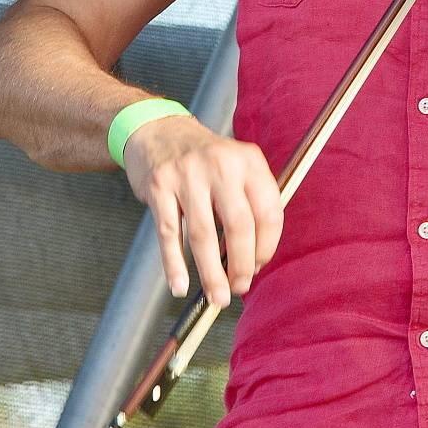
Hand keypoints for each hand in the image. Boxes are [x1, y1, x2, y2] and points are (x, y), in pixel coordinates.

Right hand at [122, 114, 283, 307]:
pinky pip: (168, 233)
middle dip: (241, 265)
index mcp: (248, 160)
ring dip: (211, 273)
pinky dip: (174, 265)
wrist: (159, 130)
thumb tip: (255, 257)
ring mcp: (187, 174)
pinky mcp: (159, 186)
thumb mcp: (237, 165)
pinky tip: (180, 287)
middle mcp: (221, 164)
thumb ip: (250, 201)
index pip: (269, 210)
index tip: (259, 266)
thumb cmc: (205, 159)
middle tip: (240, 288)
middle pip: (238, 225)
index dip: (267, 245)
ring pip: (203, 235)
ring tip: (217, 297)